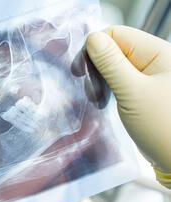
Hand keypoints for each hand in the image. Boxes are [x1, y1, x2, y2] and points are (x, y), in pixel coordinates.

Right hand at [86, 26, 170, 187]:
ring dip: (101, 80)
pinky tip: (105, 102)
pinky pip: (120, 81)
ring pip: (115, 66)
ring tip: (99, 100)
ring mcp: (149, 77)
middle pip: (115, 48)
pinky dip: (108, 89)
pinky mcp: (143, 92)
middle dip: (97, 67)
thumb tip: (93, 39)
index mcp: (158, 53)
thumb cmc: (162, 127)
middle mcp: (155, 61)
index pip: (117, 34)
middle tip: (92, 90)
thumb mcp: (132, 92)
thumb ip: (111, 63)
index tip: (80, 71)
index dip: (95, 48)